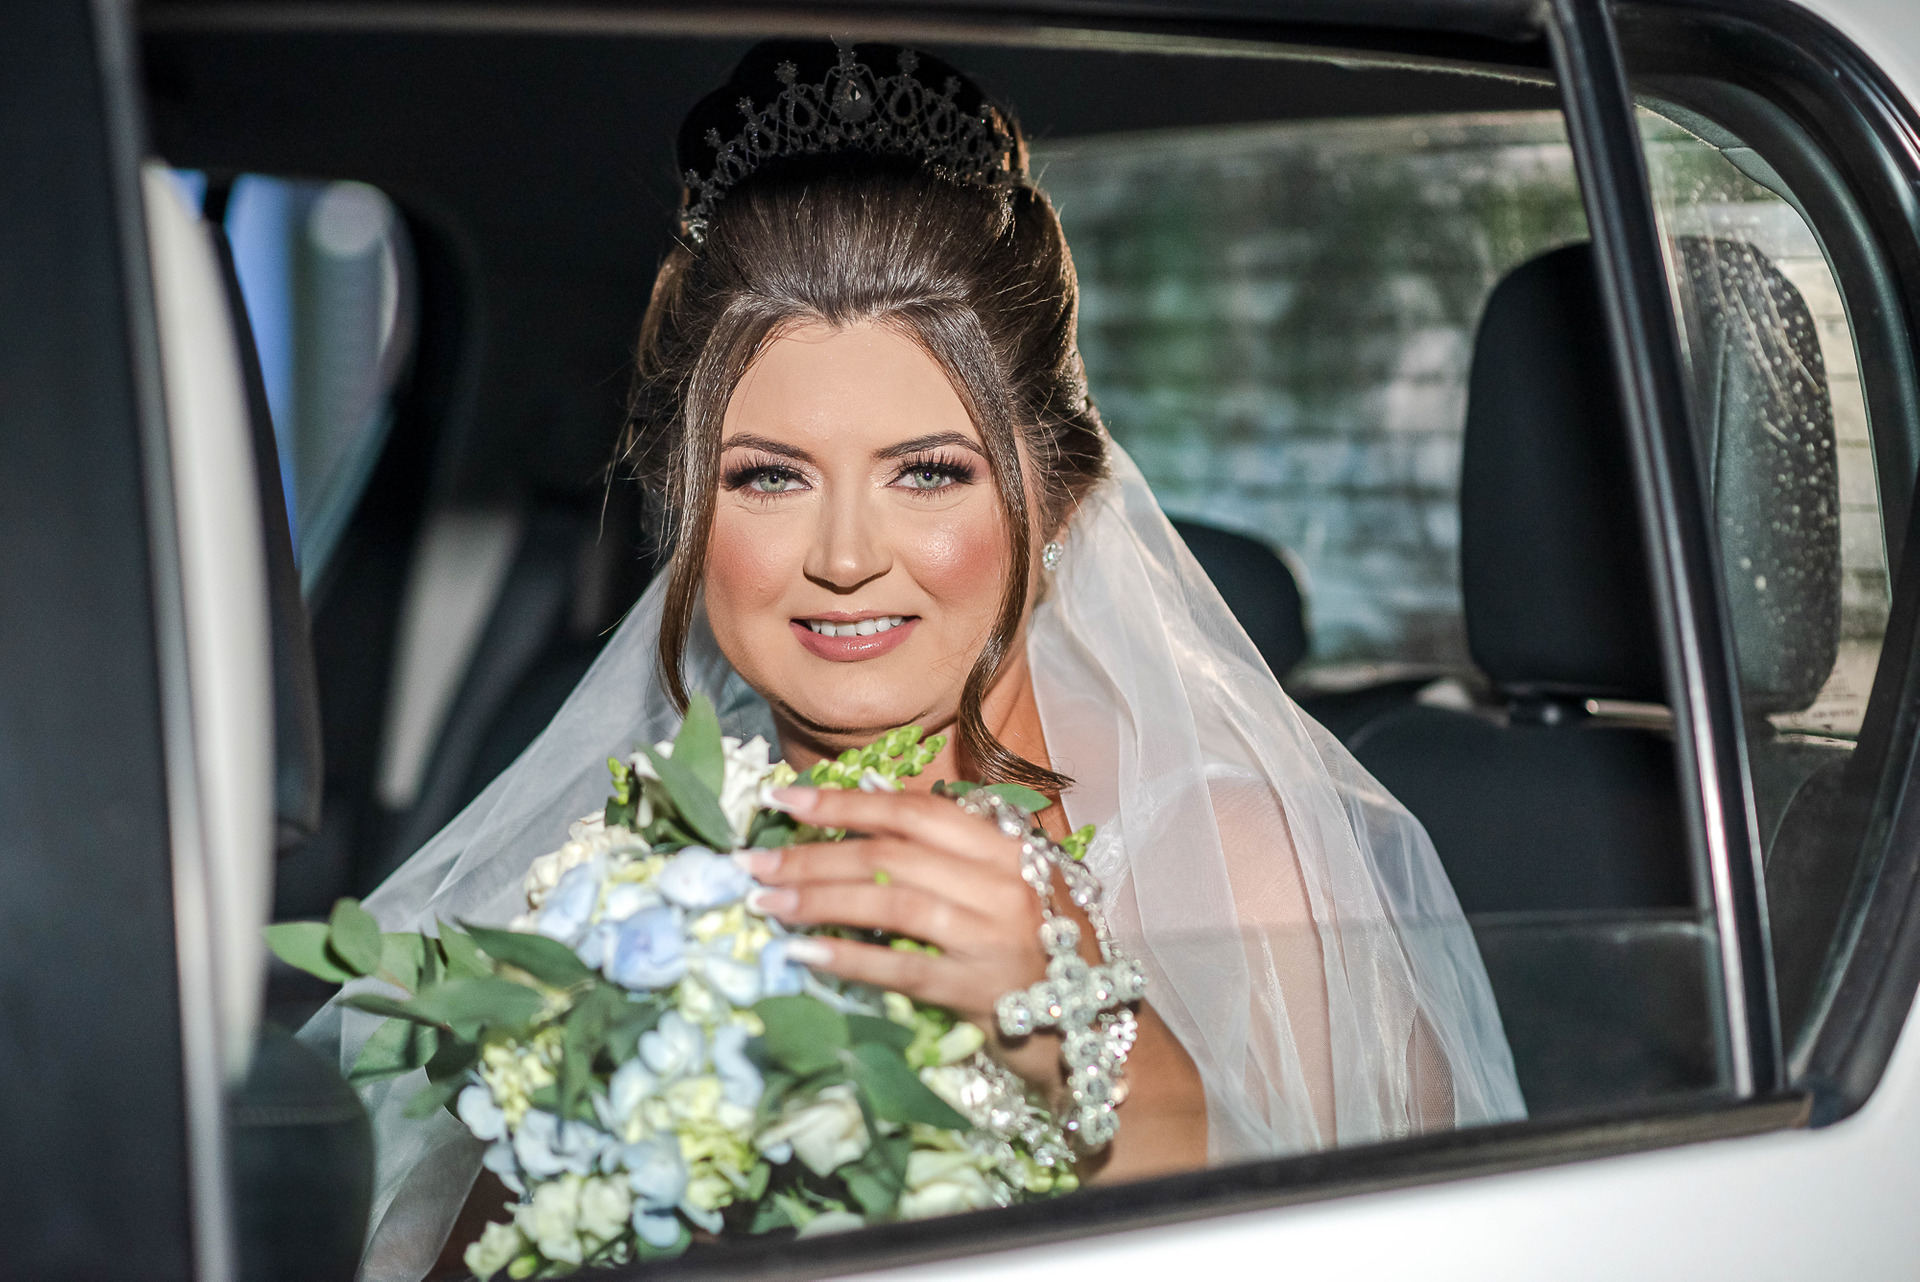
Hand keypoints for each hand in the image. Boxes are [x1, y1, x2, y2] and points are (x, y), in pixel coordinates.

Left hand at [734, 785, 1079, 1092]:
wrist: (1096, 1032)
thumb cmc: (1040, 950)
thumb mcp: (1004, 884)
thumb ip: (946, 844)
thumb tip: (866, 795)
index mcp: (1006, 847)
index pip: (914, 812)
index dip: (844, 802)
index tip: (782, 800)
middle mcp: (1003, 883)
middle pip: (891, 855)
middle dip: (812, 853)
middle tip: (752, 860)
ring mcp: (993, 936)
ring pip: (890, 903)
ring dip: (817, 900)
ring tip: (764, 902)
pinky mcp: (980, 991)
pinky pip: (901, 969)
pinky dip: (848, 958)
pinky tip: (802, 954)